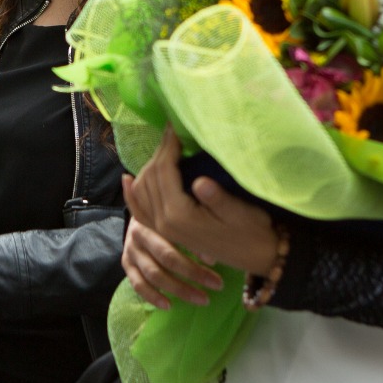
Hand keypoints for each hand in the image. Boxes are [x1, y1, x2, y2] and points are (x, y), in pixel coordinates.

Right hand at [121, 213, 223, 310]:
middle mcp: (139, 235)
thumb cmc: (167, 218)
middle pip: (166, 258)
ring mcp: (131, 251)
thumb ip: (192, 236)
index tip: (217, 265)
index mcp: (155, 219)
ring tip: (202, 299)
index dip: (198, 250)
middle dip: (193, 274)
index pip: (177, 237)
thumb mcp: (178, 220)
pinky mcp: (126, 264)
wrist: (140, 214)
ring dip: (179, 289)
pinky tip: (169, 306)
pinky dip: (153, 297)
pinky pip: (138, 285)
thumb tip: (211, 260)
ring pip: (153, 274)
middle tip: (217, 285)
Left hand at [125, 127, 280, 276]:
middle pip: (149, 177)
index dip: (168, 145)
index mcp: (180, 216)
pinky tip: (127, 179)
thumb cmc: (251, 230)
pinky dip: (131, 193)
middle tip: (172, 132)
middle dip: (159, 151)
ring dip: (149, 166)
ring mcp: (161, 229)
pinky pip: (139, 210)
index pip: (164, 171)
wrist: (255, 256)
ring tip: (165, 147)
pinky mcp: (164, 231)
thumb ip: (218, 198)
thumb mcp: (240, 212)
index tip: (175, 126)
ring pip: (141, 189)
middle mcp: (164, 223)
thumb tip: (200, 180)